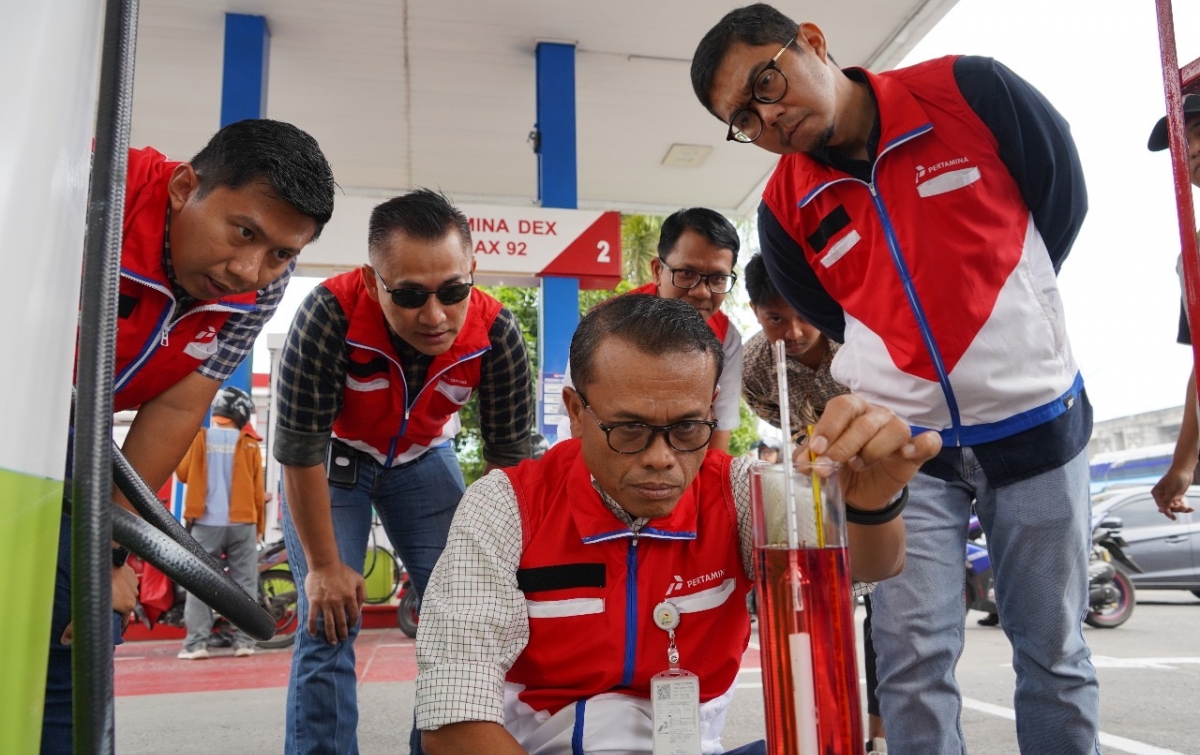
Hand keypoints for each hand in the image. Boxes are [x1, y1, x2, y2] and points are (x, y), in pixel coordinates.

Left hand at [59, 564, 140, 643]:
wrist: (105, 559)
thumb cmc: (97, 581)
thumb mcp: (85, 606)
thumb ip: (74, 626)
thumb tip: (65, 640)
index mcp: (127, 606)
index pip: (124, 622)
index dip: (115, 625)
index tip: (107, 624)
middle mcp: (133, 595)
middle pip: (124, 607)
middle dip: (114, 608)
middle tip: (101, 606)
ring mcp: (133, 584)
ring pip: (125, 594)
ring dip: (117, 594)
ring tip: (105, 591)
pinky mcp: (131, 573)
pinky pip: (126, 582)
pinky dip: (119, 583)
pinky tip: (109, 581)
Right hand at [304, 563, 365, 643]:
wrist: (324, 563)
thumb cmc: (342, 571)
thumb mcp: (359, 579)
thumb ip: (362, 593)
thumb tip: (360, 608)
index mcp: (350, 596)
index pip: (354, 615)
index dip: (353, 623)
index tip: (350, 627)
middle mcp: (338, 602)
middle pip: (341, 622)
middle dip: (342, 633)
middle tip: (341, 639)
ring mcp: (326, 602)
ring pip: (328, 623)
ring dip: (330, 635)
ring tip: (331, 642)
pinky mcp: (314, 602)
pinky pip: (313, 618)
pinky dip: (313, 628)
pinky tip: (313, 634)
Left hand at [797, 394, 941, 509]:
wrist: (859, 493)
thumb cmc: (839, 467)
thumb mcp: (819, 462)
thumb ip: (807, 458)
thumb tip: (802, 462)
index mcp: (851, 411)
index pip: (842, 407)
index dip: (829, 427)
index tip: (816, 449)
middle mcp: (876, 415)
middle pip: (865, 422)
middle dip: (844, 446)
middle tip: (829, 466)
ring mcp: (898, 430)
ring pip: (894, 430)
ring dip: (873, 450)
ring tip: (858, 465)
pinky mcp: (916, 451)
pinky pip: (928, 441)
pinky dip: (920, 445)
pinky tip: (904, 454)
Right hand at [1151, 467, 1195, 520]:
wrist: (1184, 470)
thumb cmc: (1176, 478)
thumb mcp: (1171, 491)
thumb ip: (1166, 502)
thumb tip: (1160, 511)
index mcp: (1157, 493)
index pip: (1161, 506)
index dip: (1167, 511)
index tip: (1173, 517)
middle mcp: (1162, 496)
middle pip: (1168, 507)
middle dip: (1177, 509)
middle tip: (1184, 508)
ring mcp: (1169, 496)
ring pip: (1175, 507)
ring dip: (1182, 509)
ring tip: (1189, 508)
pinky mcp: (1176, 496)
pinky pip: (1180, 505)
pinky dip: (1185, 507)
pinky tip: (1191, 508)